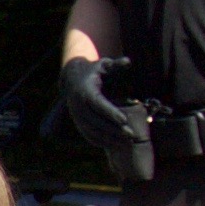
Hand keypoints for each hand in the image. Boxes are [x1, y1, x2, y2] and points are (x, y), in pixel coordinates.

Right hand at [53, 51, 155, 182]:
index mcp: (85, 90)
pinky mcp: (77, 122)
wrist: (72, 77)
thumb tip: (127, 61)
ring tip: (127, 143)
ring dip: (109, 138)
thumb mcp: (104, 65)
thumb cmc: (94, 70)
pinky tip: (115, 144)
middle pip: (96, 121)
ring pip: (92, 131)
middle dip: (114, 129)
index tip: (124, 120)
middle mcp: (78, 104)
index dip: (111, 113)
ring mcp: (76, 115)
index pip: (98, 104)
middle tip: (132, 135)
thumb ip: (116, 65)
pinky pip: (88, 135)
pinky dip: (101, 141)